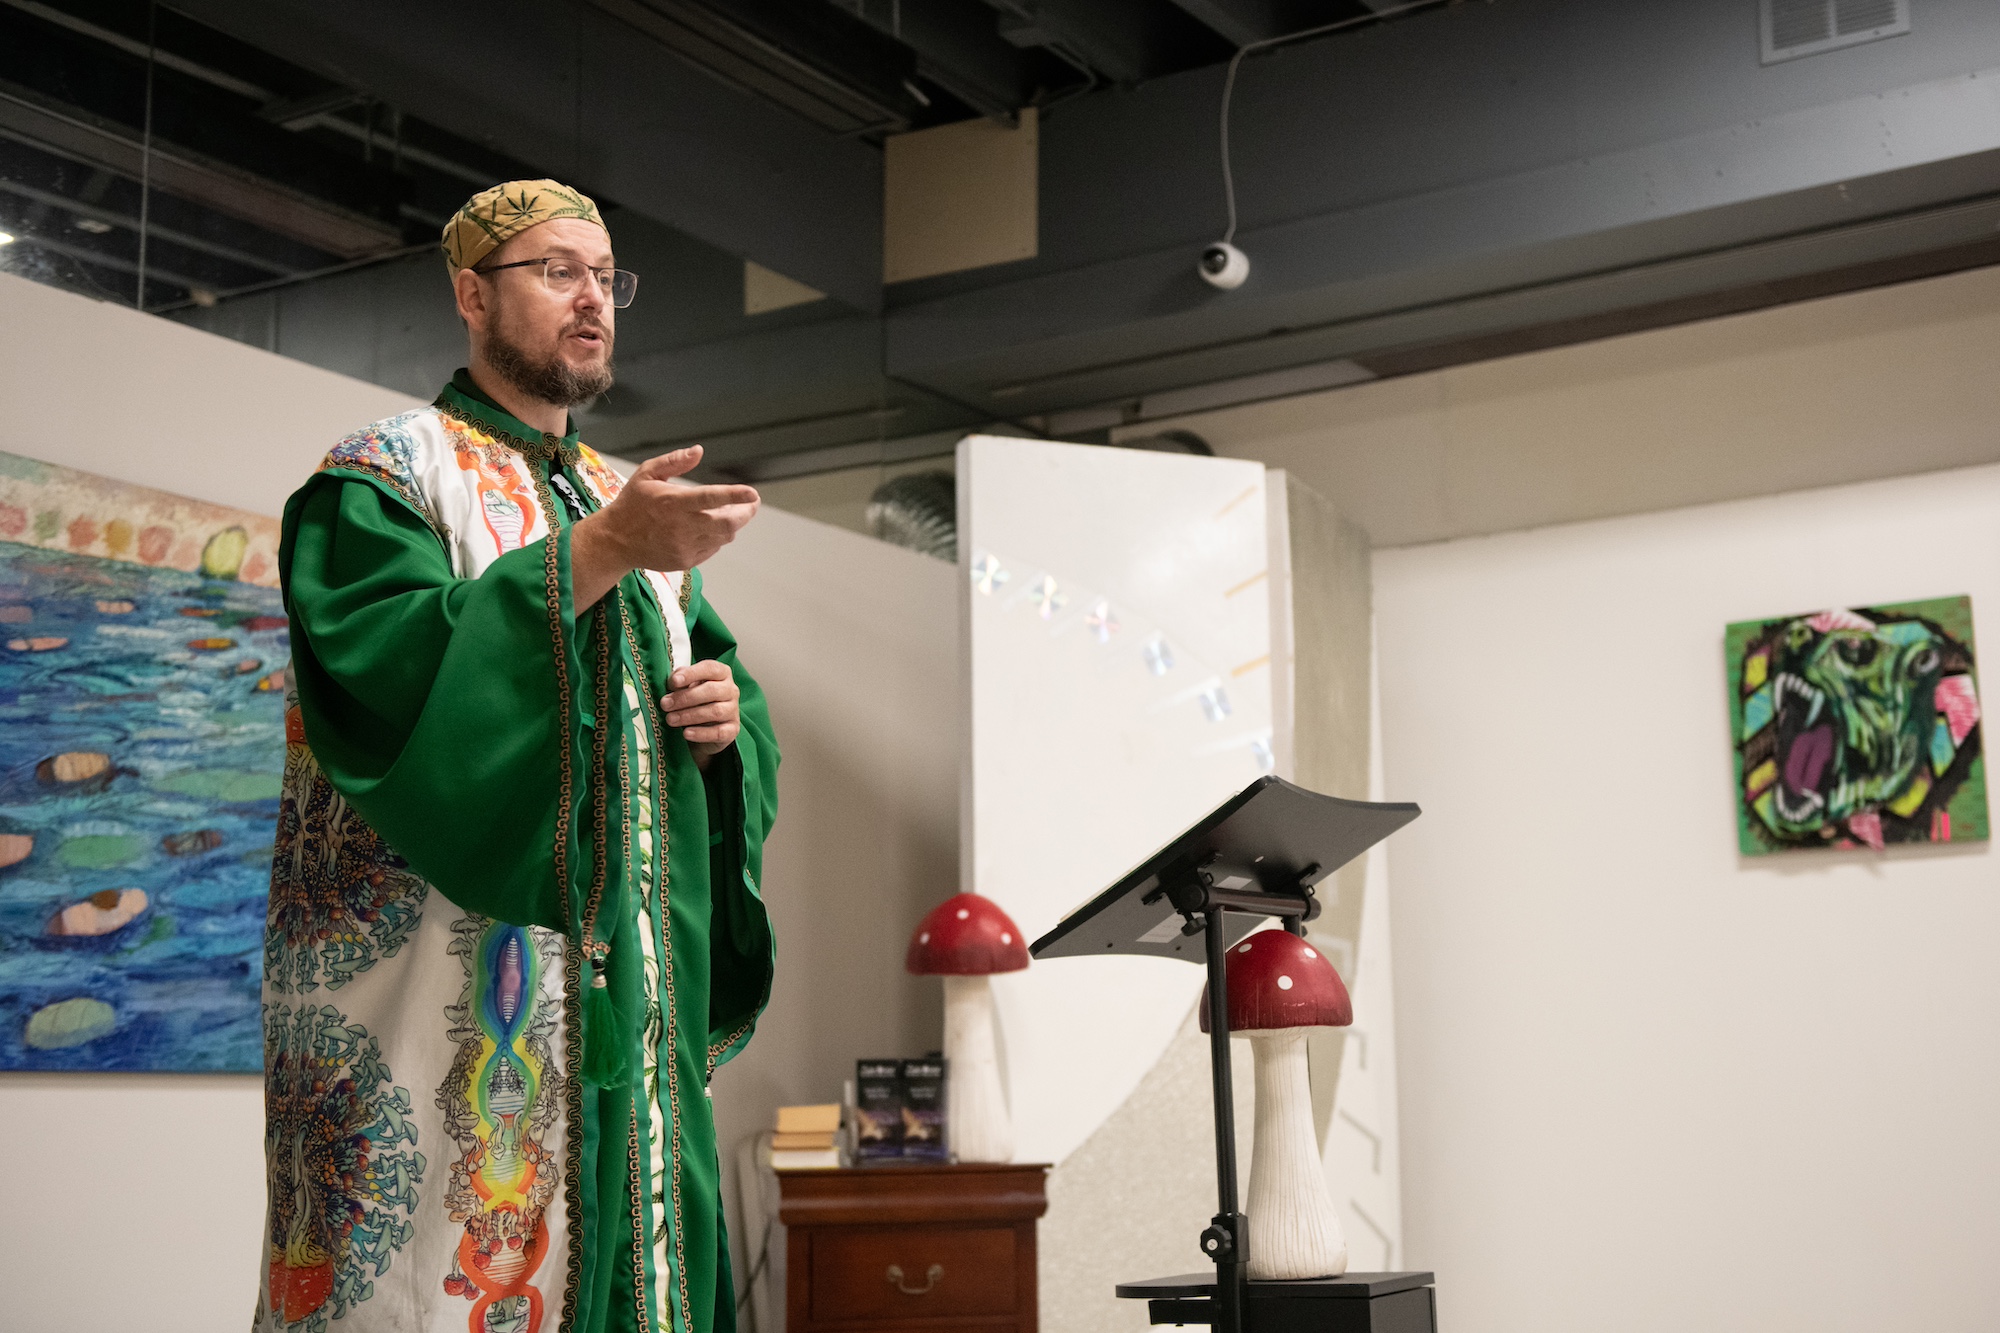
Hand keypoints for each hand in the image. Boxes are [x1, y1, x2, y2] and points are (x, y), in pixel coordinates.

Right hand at [570, 445, 758, 606]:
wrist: (615, 541)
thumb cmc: (632, 504)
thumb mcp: (647, 474)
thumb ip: (674, 461)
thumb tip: (698, 451)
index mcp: (673, 502)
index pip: (711, 498)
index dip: (735, 496)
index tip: (752, 493)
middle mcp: (681, 526)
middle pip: (727, 524)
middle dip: (746, 513)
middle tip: (752, 504)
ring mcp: (684, 546)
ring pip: (724, 537)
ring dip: (732, 524)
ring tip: (731, 513)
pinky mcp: (686, 561)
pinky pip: (713, 548)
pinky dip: (718, 537)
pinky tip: (710, 528)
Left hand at [664, 659, 740, 770]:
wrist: (702, 728)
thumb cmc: (693, 701)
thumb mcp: (685, 686)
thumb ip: (679, 680)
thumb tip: (673, 681)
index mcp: (721, 674)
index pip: (710, 668)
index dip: (691, 673)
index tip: (674, 681)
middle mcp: (731, 690)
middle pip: (712, 690)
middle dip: (685, 697)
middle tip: (665, 704)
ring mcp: (733, 710)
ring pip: (715, 711)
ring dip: (689, 715)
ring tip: (670, 719)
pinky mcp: (732, 729)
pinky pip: (719, 732)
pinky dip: (701, 733)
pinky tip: (686, 733)